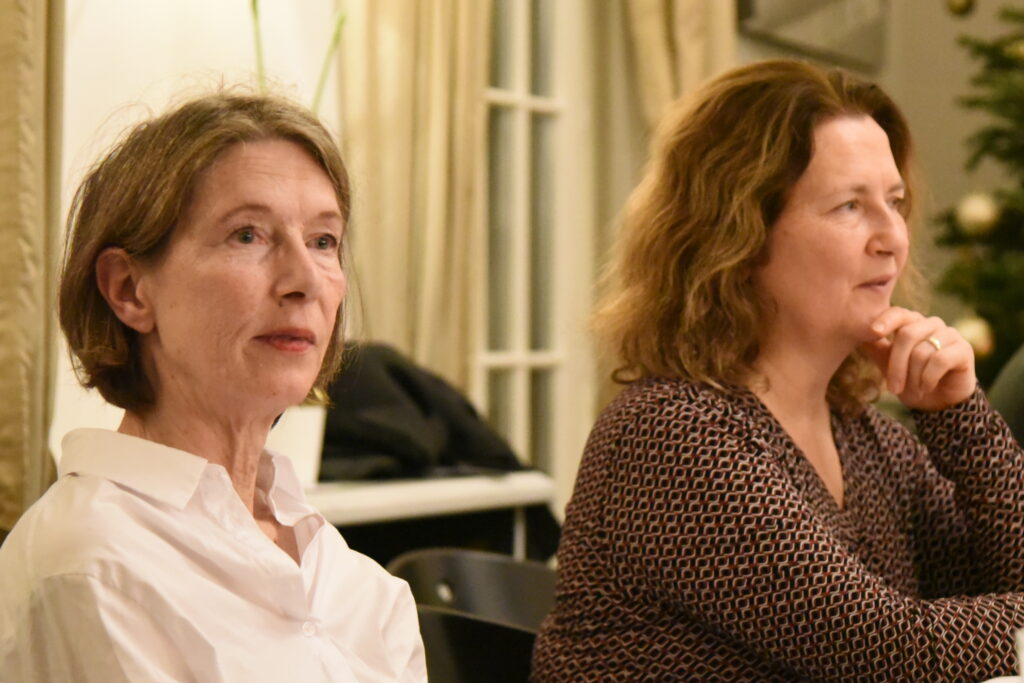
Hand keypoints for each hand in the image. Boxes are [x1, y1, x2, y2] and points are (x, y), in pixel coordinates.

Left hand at [860, 307, 976, 410]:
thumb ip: (874, 347)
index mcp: (912, 323)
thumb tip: (852, 330)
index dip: (886, 320)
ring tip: (914, 389)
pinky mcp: (964, 349)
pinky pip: (940, 360)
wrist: (937, 402)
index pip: (898, 313)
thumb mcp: (887, 364)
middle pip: (907, 335)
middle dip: (896, 366)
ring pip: (922, 351)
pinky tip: (927, 387)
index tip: (874, 332)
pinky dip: (928, 378)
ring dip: (913, 376)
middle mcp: (931, 324)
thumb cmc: (910, 379)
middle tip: (892, 388)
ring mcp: (950, 334)